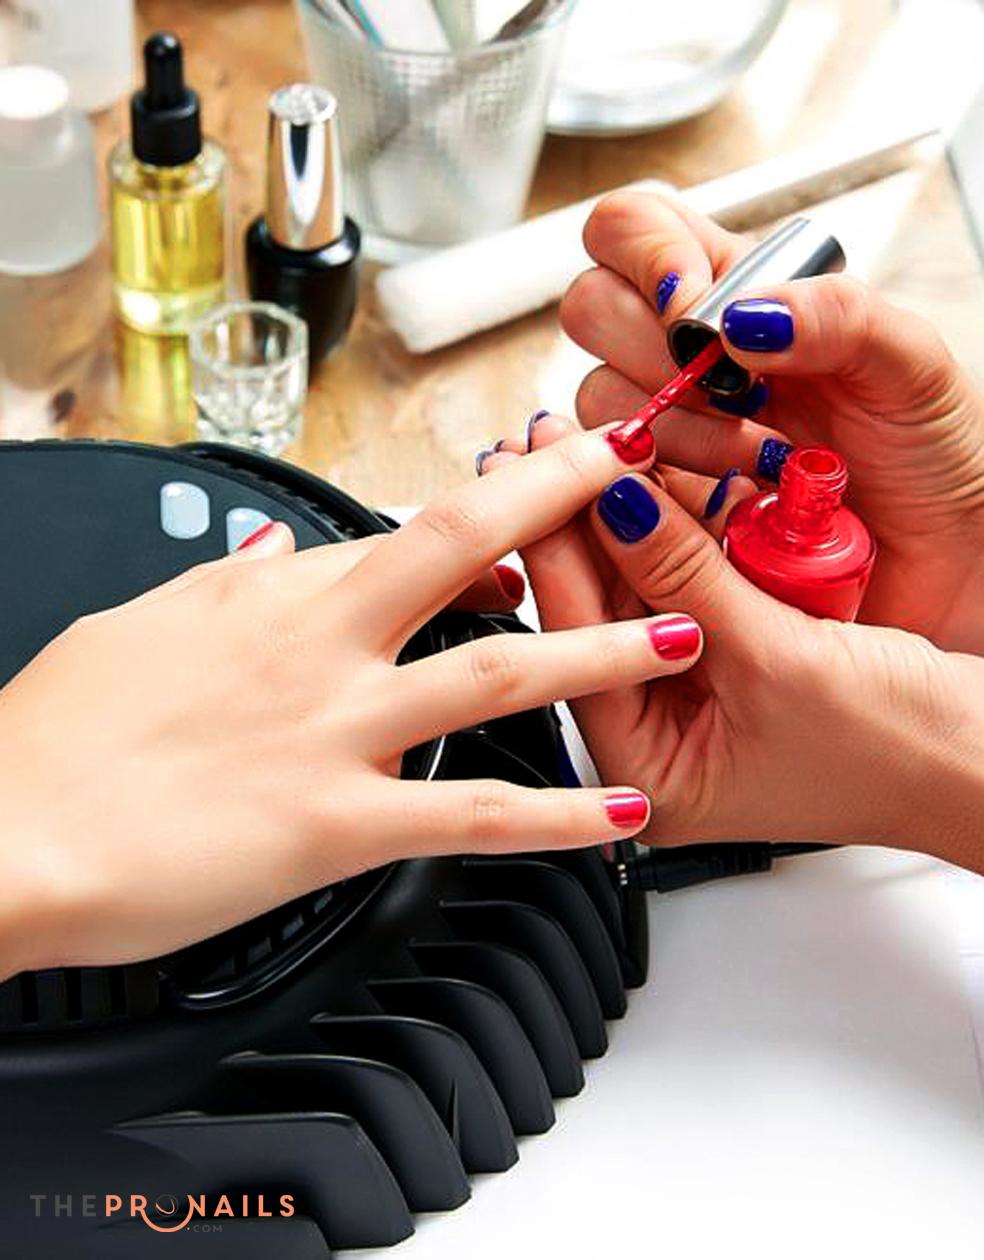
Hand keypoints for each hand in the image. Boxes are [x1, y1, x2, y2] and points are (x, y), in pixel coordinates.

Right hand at [0, 426, 703, 977]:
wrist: (4, 835)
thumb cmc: (60, 736)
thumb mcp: (146, 624)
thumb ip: (229, 586)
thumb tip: (277, 555)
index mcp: (274, 590)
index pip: (401, 533)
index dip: (486, 512)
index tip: (544, 487)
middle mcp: (321, 643)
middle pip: (466, 544)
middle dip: (565, 496)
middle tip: (641, 462)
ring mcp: (339, 729)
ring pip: (500, 672)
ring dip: (603, 650)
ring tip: (682, 633)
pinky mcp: (339, 824)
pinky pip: (473, 813)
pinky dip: (557, 815)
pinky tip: (620, 814)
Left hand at [487, 425, 983, 864]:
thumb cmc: (905, 748)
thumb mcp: (781, 658)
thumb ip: (686, 575)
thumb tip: (614, 499)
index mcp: (651, 778)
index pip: (575, 646)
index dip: (555, 547)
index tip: (532, 467)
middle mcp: (660, 746)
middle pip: (595, 620)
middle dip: (579, 528)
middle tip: (548, 442)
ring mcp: (695, 708)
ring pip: (635, 601)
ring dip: (622, 524)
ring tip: (587, 447)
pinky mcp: (732, 670)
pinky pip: (684, 595)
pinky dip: (673, 542)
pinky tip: (647, 483)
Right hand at [559, 191, 983, 651]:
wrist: (940, 554)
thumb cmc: (930, 452)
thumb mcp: (909, 363)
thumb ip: (837, 313)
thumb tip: (742, 316)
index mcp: (737, 294)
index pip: (635, 228)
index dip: (645, 255)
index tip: (694, 313)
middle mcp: (687, 353)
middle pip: (592, 306)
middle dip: (653, 351)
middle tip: (737, 394)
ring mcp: (666, 428)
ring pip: (596, 400)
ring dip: (674, 431)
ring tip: (758, 460)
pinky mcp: (657, 502)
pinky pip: (610, 482)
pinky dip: (663, 488)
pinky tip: (729, 500)